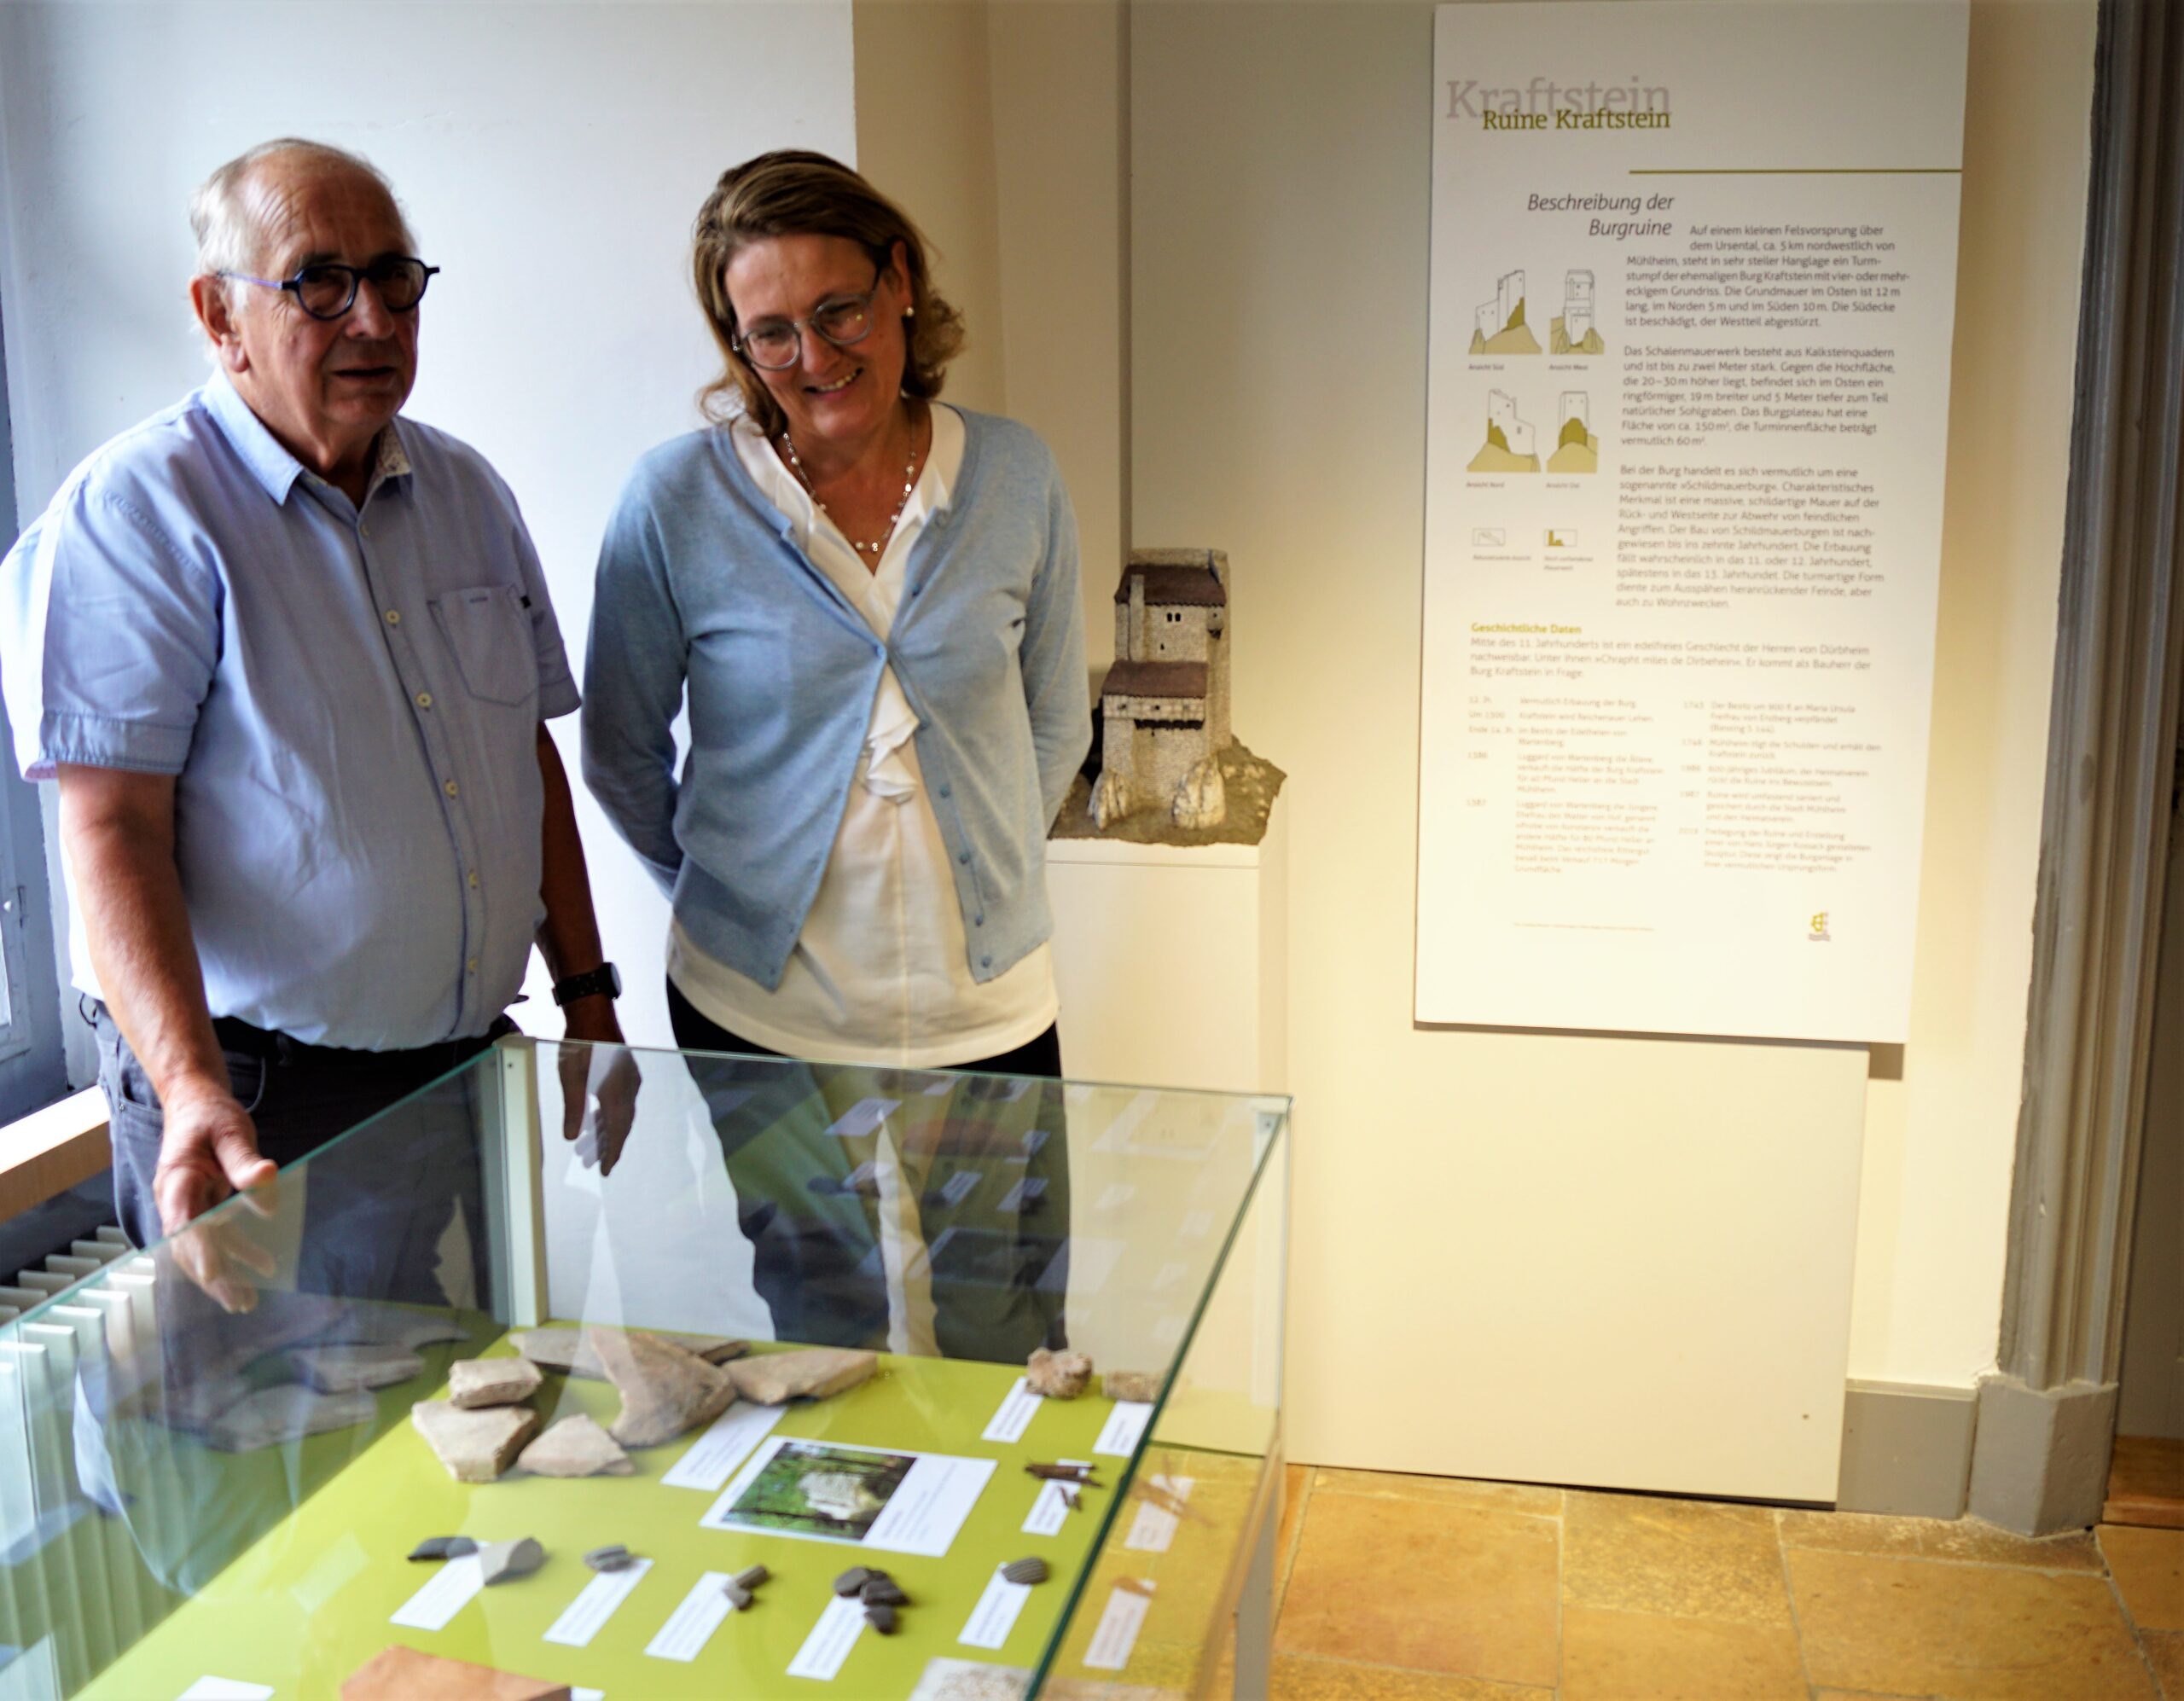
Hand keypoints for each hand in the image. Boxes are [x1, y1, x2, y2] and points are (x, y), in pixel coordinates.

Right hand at [151, 1085, 278, 1311]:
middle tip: (238, 1302)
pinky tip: (266, 1266)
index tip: (212, 1272)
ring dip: (226, 1274)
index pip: (182, 1221)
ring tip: (248, 1301)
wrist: (196, 1103)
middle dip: (212, 1276)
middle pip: (190, 1245)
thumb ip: (244, 1159)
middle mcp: (177, 1199)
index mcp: (177, 1179)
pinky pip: (222, 1236)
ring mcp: (190, 1206)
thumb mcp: (230, 1130)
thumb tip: (267, 1179)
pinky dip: (241, 1253)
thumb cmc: (210, 1115)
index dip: (196, 1249)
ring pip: (206, 1247)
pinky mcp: (206, 1207)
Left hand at [558, 998, 639, 1176]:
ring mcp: (630, 1080)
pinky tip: (600, 1120)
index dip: (612, 1153)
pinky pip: (623, 1102)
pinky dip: (612, 1116)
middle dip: (610, 1146)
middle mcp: (628, 1089)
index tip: (605, 1170)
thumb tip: (571, 1137)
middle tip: (597, 1164)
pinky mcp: (627, 1072)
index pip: (617, 1131)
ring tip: (593, 1147)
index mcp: (616, 1093)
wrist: (594, 1012)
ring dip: (609, 1131)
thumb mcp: (571, 1077)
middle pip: (623, 1125)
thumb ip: (573, 1109)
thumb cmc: (580, 1043)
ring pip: (623, 1113)